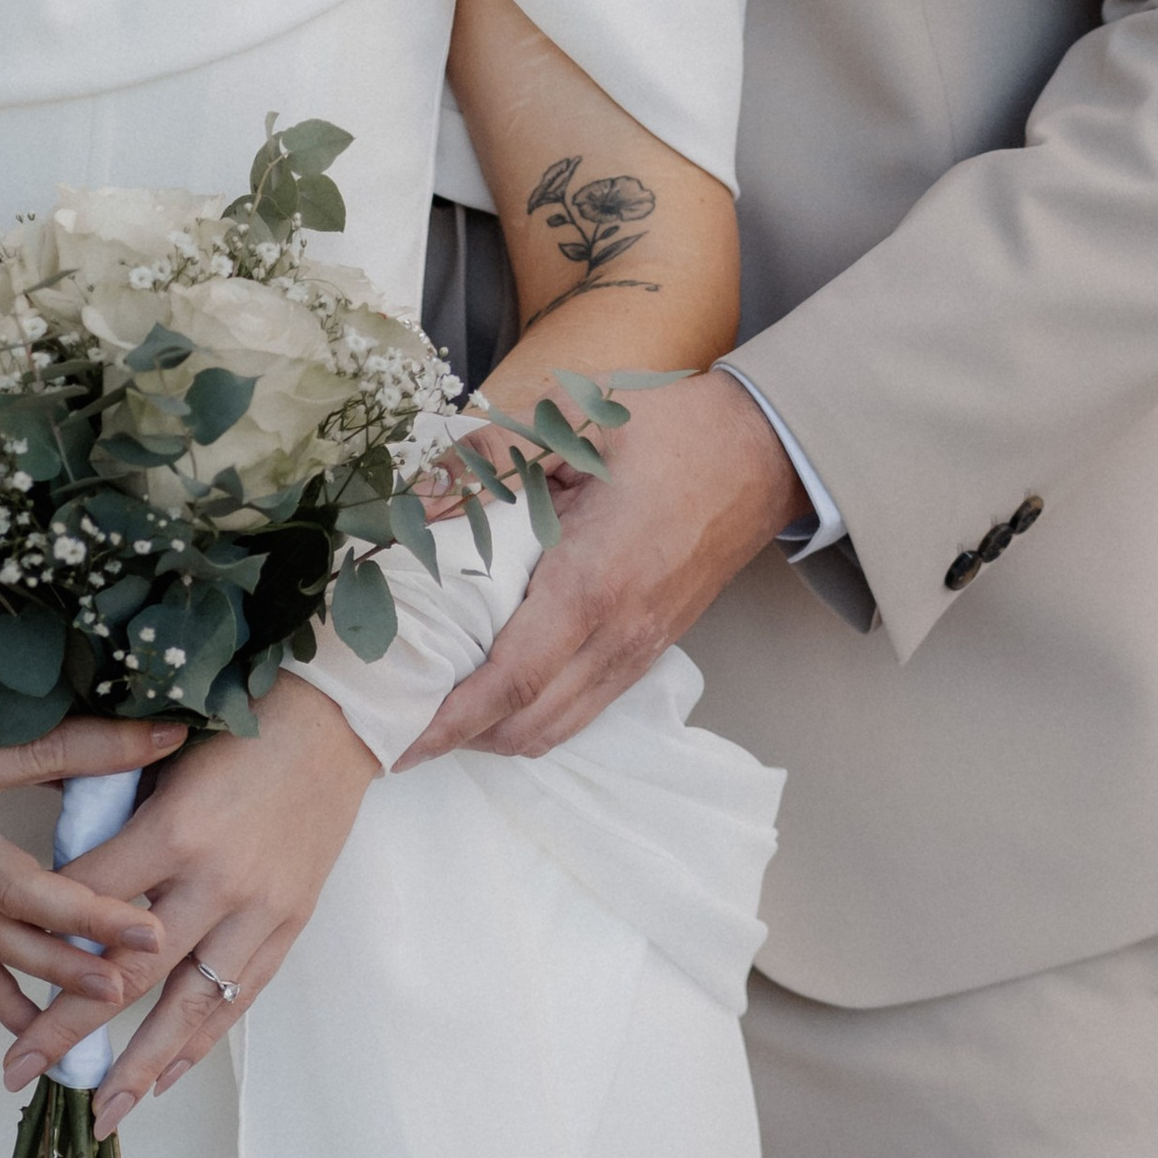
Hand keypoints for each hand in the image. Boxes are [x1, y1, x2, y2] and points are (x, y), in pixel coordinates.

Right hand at [0, 633, 186, 1046]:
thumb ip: (17, 721)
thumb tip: (103, 726)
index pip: (42, 757)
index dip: (111, 747)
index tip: (171, 739)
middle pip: (21, 887)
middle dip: (92, 916)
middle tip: (154, 935)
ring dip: (55, 972)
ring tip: (115, 992)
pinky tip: (38, 1029)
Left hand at [0, 676, 376, 1135]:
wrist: (334, 719)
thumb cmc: (237, 724)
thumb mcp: (162, 754)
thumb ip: (110, 807)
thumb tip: (51, 856)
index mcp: (176, 827)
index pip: (89, 899)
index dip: (42, 936)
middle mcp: (216, 880)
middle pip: (129, 972)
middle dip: (70, 1026)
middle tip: (17, 1069)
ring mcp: (258, 910)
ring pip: (189, 1006)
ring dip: (141, 1066)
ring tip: (100, 1113)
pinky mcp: (288, 924)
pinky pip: (237, 999)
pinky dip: (199, 1043)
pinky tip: (165, 1078)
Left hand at [401, 370, 800, 764]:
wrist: (760, 452)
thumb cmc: (668, 431)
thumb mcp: (575, 418)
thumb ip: (492, 456)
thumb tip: (419, 498)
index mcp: (593, 583)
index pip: (510, 682)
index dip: (449, 721)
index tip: (397, 738)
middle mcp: (619, 635)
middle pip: (528, 725)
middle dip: (458, 739)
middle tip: (398, 723)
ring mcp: (641, 650)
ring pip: (558, 728)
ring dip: (496, 733)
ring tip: (440, 711)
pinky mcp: (652, 650)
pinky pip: (585, 708)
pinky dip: (534, 716)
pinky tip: (498, 685)